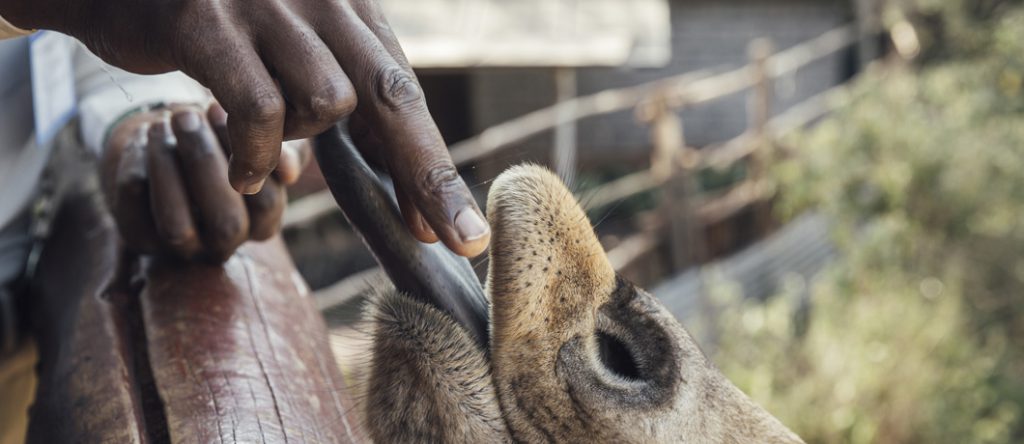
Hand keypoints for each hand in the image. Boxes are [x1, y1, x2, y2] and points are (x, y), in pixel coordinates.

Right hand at [0, 0, 490, 256]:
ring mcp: (266, 3)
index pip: (403, 94)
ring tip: (262, 145)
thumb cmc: (214, 28)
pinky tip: (241, 174)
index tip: (458, 227)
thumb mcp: (286, 52)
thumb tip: (398, 189)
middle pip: (393, 98)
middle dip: (429, 178)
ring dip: (298, 141)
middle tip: (458, 240)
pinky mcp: (206, 19)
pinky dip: (255, 154)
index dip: (430, 165)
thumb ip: (338, 103)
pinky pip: (260, 108)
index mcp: (349, 3)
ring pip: (326, 102)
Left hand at [100, 103, 308, 261]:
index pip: (267, 205)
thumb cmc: (220, 136)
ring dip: (167, 170)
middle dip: (205, 164)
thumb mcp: (255, 137)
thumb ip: (280, 149)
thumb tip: (289, 172)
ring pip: (177, 227)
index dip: (249, 158)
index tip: (225, 109)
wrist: (167, 142)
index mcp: (262, 224)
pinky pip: (135, 213)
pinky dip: (137, 169)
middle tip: (186, 115)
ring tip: (162, 122)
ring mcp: (182, 248)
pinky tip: (142, 136)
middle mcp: (225, 244)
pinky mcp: (141, 240)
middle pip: (226, 223)